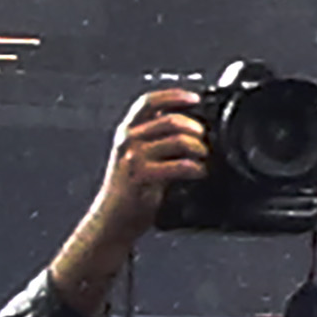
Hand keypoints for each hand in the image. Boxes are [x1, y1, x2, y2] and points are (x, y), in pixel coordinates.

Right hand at [50, 87, 207, 314]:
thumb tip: (191, 127)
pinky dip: (195, 168)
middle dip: (194, 128)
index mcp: (128, 132)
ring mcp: (133, 158)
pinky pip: (178, 165)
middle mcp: (128, 140)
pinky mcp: (141, 177)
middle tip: (204, 139)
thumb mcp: (140, 157)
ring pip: (176, 140)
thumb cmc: (130, 190)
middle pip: (169, 120)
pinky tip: (199, 172)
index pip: (149, 102)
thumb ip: (158, 140)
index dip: (173, 95)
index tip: (195, 97)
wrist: (112, 220)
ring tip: (203, 157)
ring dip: (198, 148)